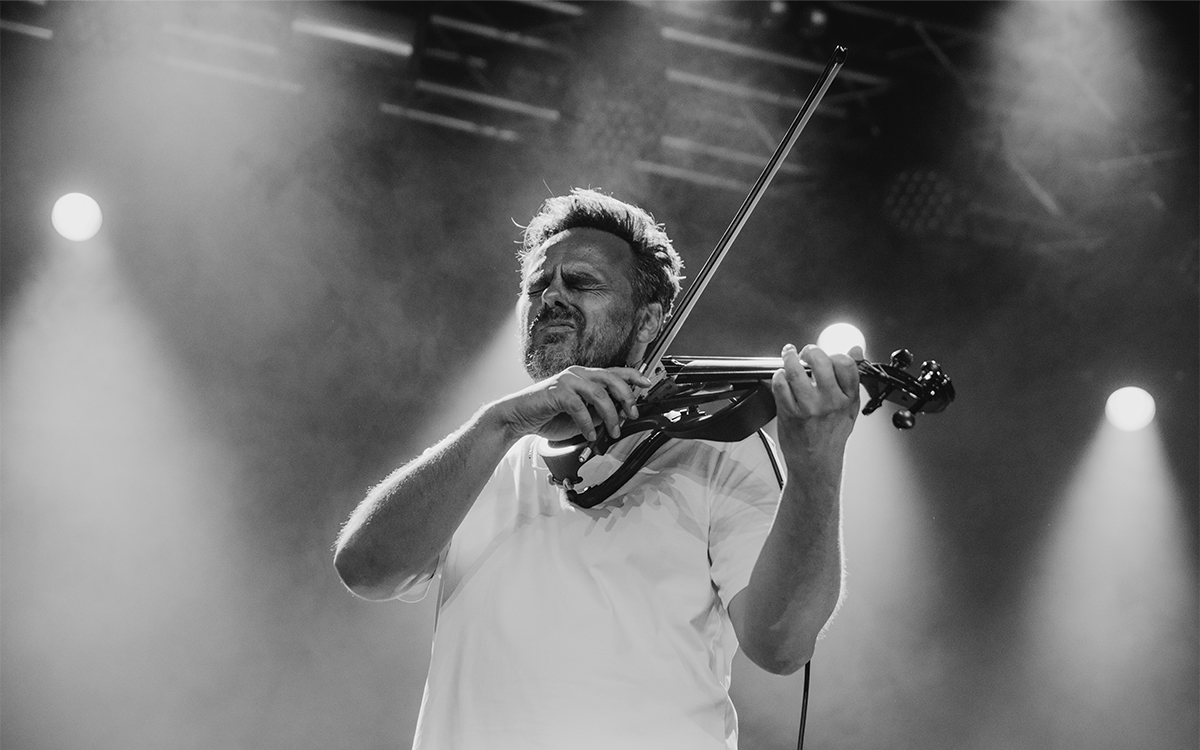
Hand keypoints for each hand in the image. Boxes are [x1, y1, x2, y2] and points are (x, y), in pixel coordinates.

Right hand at [490, 366, 650, 442]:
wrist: (519, 417)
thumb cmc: (548, 415)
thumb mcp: (581, 416)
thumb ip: (597, 413)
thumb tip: (617, 417)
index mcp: (585, 376)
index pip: (615, 371)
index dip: (633, 376)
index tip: (647, 384)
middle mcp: (578, 374)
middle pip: (612, 379)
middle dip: (627, 398)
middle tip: (632, 415)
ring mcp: (567, 380)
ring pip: (599, 394)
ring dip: (611, 415)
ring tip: (613, 431)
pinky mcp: (557, 391)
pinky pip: (580, 407)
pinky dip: (588, 424)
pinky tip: (590, 435)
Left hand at [771, 344, 861, 471]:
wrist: (816, 463)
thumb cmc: (831, 435)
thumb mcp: (850, 406)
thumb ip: (852, 377)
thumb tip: (855, 349)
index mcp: (848, 398)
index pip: (845, 364)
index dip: (834, 354)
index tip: (828, 356)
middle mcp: (830, 401)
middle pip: (820, 361)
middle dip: (810, 351)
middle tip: (805, 353)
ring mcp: (809, 407)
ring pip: (795, 370)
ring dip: (789, 358)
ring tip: (789, 356)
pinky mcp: (790, 412)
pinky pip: (780, 385)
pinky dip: (778, 376)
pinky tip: (782, 376)